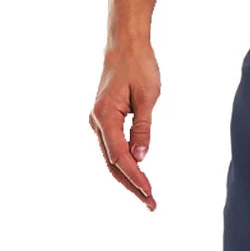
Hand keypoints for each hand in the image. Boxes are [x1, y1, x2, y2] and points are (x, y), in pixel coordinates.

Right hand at [89, 41, 160, 208]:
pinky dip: (124, 164)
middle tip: (152, 205)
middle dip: (132, 185)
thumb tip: (141, 157)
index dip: (136, 177)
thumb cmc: (139, 67)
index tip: (150, 192)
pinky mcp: (105, 120)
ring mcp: (99, 122)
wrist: (125, 46)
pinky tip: (137, 176)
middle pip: (113, 163)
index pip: (120, 157)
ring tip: (147, 196)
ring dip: (129, 177)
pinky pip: (113, 148)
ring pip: (111, 158)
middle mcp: (97, 122)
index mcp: (105, 117)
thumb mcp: (148, 98)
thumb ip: (144, 128)